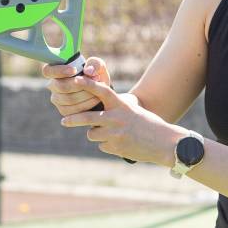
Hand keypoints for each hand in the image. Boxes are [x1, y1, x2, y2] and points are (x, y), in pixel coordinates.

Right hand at [42, 56, 112, 116]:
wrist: (101, 93)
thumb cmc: (96, 75)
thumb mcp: (98, 66)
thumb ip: (95, 64)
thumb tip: (88, 71)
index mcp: (56, 71)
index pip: (48, 70)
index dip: (59, 71)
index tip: (74, 70)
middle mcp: (53, 85)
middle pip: (61, 86)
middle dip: (80, 84)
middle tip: (95, 80)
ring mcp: (56, 99)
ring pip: (69, 98)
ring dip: (86, 94)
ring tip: (98, 89)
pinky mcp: (64, 111)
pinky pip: (73, 109)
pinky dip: (87, 104)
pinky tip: (96, 99)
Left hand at [60, 81, 180, 166]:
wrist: (163, 142)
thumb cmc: (147, 123)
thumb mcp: (131, 110)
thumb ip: (114, 109)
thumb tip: (92, 115)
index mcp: (121, 105)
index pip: (101, 91)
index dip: (88, 85)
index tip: (76, 80)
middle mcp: (116, 118)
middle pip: (87, 118)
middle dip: (73, 120)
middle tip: (64, 121)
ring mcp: (115, 134)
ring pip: (92, 134)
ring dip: (97, 134)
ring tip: (112, 134)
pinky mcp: (116, 148)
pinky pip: (102, 145)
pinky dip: (108, 145)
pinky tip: (122, 143)